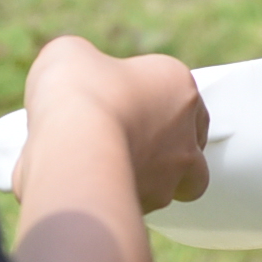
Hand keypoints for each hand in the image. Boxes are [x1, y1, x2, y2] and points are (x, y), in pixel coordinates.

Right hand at [20, 36, 209, 214]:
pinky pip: (136, 207)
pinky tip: (90, 191)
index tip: (128, 107)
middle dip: (169, 152)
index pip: (185, 100)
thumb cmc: (79, 89)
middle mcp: (185, 134)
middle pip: (191, 149)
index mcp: (178, 86)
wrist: (72, 141)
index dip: (158, 106)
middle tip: (130, 145)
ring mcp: (170, 175)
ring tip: (107, 173)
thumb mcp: (71, 53)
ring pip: (172, 188)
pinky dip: (117, 201)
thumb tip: (74, 78)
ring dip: (147, 182)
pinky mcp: (148, 207)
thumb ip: (82, 64)